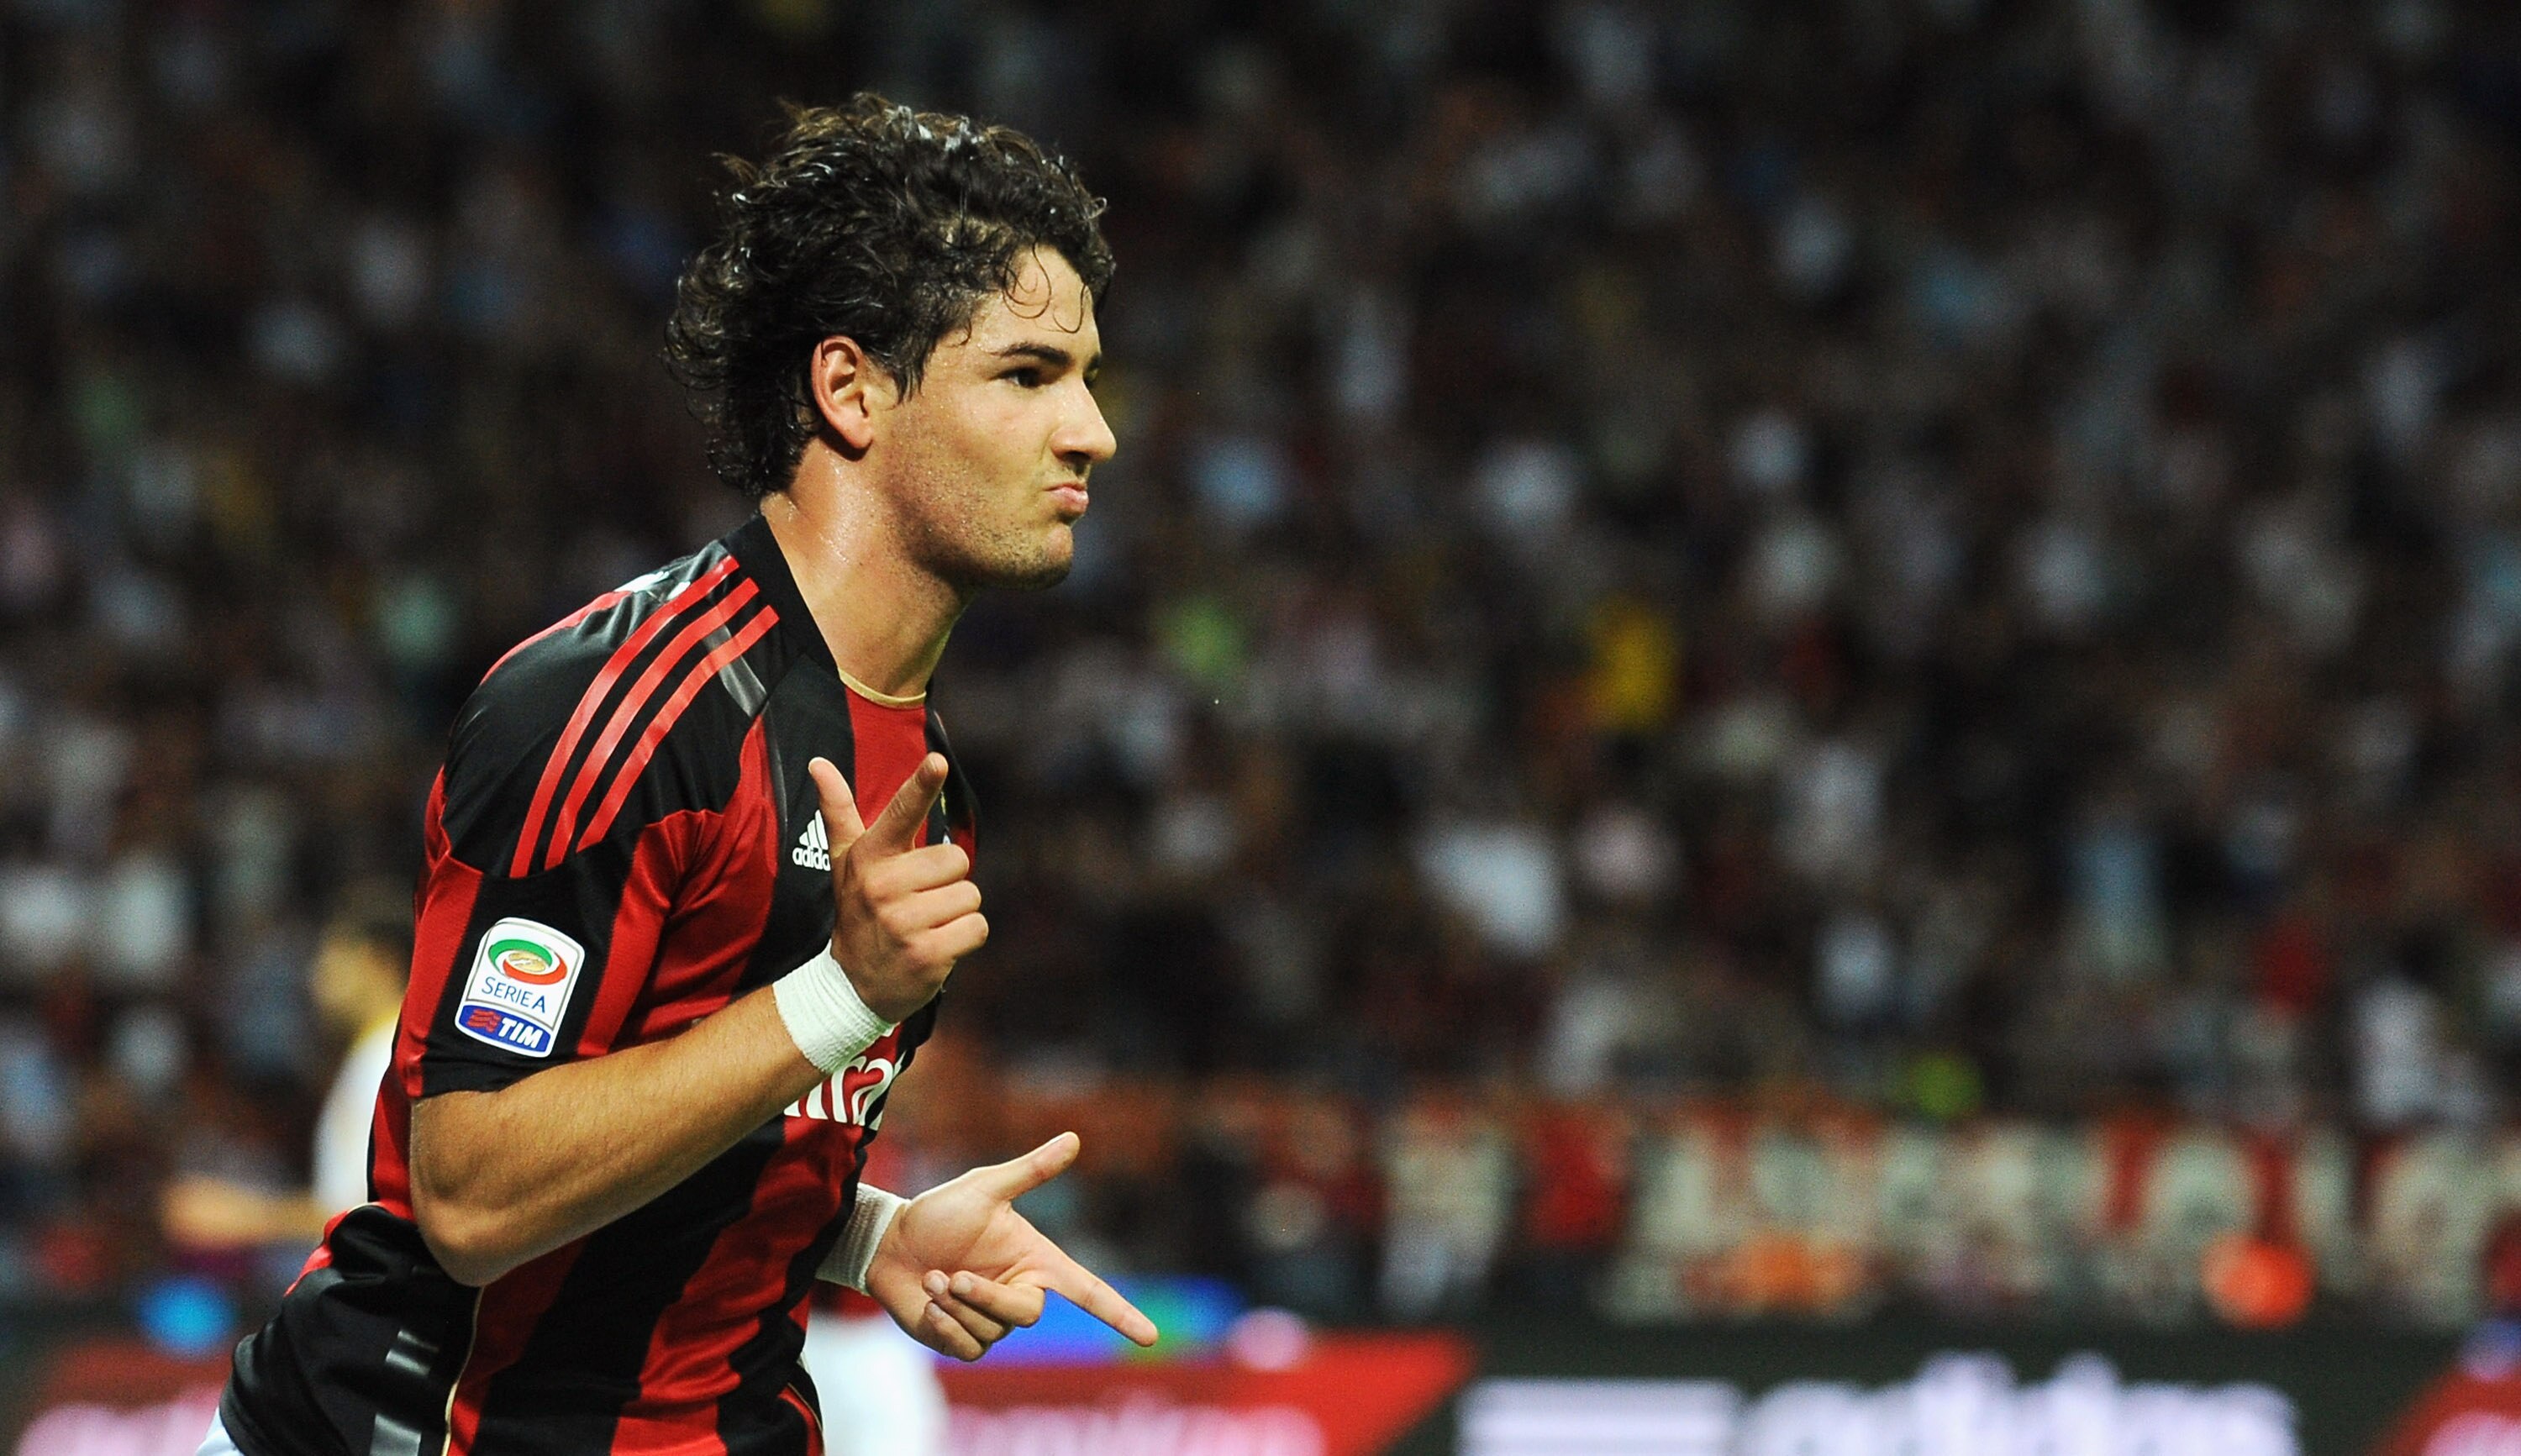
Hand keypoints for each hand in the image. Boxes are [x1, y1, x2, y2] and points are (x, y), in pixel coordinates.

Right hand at [810, 753, 985, 1022]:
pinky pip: (977, 928)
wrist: (850, 987)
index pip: (901, 813)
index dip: (921, 785)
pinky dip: (965, 939)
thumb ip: (838, 811)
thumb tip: (818, 763)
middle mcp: (882, 886)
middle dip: (947, 882)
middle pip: (957, 860)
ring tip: (923, 926)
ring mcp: (903, 923)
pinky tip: (935, 947)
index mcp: (870, 857)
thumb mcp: (846, 862)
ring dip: (956, 913)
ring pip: (971, 896)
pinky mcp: (926, 954)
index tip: (938, 761)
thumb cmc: (859, 911)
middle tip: (917, 902)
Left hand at [865, 1132, 1158, 1360]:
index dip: (1120, 1314)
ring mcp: (992, 1323)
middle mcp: (1021, 1294)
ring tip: (933, 1279)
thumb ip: (1031, 1171)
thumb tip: (1073, 1139)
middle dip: (984, 1296)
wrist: (889, 1244)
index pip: (1088, 1292)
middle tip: (951, 1275)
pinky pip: (968, 1349)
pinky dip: (944, 1325)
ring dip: (955, 1305)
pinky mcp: (963, 1342)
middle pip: (1026, 1314)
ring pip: (992, 1332)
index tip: (1150, 1337)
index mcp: (1036, 1261)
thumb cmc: (939, 1213)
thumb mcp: (985, 1188)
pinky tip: (928, 1302)